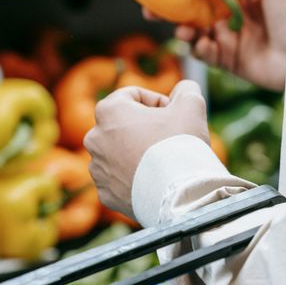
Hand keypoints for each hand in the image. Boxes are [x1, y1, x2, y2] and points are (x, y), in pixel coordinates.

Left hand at [85, 80, 208, 219]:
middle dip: (144, 128)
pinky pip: (120, 180)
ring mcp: (98, 169)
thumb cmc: (181, 143)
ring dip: (137, 153)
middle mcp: (94, 138)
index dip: (157, 102)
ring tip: (162, 163)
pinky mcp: (105, 194)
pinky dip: (134, 178)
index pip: (132, 95)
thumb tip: (183, 89)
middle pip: (123, 125)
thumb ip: (186, 90)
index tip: (173, 115)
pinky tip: (154, 181)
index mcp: (109, 111)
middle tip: (170, 138)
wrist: (178, 194)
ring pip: (119, 153)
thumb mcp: (191, 104)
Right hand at [174, 0, 285, 91]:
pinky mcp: (231, 60)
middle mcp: (229, 12)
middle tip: (149, 6)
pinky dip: (200, 50)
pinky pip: (207, 55)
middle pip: (191, 8)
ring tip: (180, 29)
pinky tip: (202, 45)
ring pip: (194, 32)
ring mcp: (228, 37)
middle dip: (168, 8)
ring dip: (181, 30)